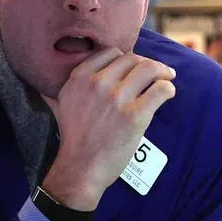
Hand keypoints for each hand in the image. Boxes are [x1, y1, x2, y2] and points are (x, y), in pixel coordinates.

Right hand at [41, 47, 175, 209]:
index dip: (125, 58)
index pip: (110, 53)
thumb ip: (66, 86)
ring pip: (149, 69)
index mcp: (80, 78)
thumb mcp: (60, 104)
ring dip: (162, 71)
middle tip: (156, 71)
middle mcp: (98, 83)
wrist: (80, 167)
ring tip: (167, 77)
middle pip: (132, 59)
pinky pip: (160, 90)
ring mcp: (118, 99)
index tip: (132, 66)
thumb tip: (54, 78)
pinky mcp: (136, 115)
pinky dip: (168, 88)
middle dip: (147, 63)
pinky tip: (168, 93)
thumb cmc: (73, 138)